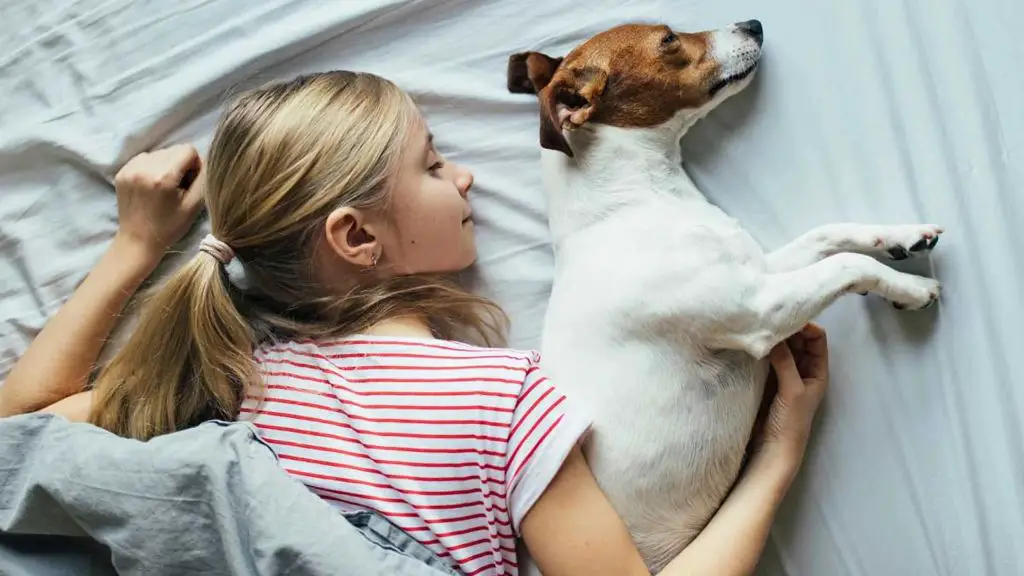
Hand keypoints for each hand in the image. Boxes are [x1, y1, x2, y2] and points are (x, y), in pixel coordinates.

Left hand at [113, 144, 204, 256]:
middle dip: (180, 165)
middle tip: (177, 187)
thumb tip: (206, 160)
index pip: (188, 150)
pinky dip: (151, 168)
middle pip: (173, 150)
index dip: (194, 165)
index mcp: (164, 176)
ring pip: (159, 153)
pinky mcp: (122, 172)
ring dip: (165, 165)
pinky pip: (144, 158)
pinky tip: (151, 185)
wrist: (138, 240)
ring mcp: (130, 169)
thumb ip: (204, 179)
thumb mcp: (194, 206)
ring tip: (163, 187)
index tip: (190, 184)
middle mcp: (145, 167)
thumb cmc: (170, 226)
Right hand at [747, 323, 828, 477]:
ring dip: (772, 338)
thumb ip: (786, 362)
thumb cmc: (791, 423)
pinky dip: (760, 350)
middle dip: (787, 328)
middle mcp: (802, 369)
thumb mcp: (793, 390)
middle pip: (798, 340)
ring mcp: (784, 374)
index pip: (817, 338)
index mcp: (817, 370)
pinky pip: (766, 358)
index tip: (787, 318)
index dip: (805, 326)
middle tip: (768, 319)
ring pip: (781, 348)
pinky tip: (750, 344)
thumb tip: (773, 336)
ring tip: (758, 328)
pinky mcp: (766, 379)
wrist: (773, 449)